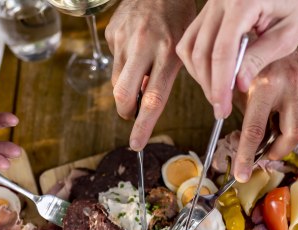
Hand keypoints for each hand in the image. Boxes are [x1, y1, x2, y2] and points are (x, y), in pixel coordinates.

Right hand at [105, 0, 194, 149]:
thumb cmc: (179, 18)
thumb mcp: (185, 47)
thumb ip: (169, 75)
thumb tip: (148, 103)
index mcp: (169, 53)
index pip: (153, 99)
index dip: (143, 125)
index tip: (136, 144)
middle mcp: (144, 47)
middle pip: (124, 94)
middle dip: (126, 111)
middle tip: (131, 113)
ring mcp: (125, 39)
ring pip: (116, 81)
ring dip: (125, 88)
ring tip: (140, 74)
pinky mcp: (112, 33)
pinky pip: (114, 60)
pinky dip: (124, 63)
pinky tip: (136, 48)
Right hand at [176, 0, 297, 118]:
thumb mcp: (289, 32)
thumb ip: (262, 57)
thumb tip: (237, 84)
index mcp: (243, 1)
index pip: (223, 51)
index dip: (220, 84)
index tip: (223, 108)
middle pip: (201, 50)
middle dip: (209, 85)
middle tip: (221, 108)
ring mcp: (211, 2)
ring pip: (190, 45)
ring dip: (201, 75)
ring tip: (218, 95)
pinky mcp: (208, 9)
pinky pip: (193, 37)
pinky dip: (198, 61)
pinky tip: (214, 76)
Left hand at [232, 51, 297, 180]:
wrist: (271, 33)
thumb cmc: (251, 67)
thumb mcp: (241, 91)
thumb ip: (248, 119)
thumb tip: (251, 154)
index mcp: (262, 86)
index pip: (254, 131)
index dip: (247, 157)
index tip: (242, 175)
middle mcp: (289, 83)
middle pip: (292, 135)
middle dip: (279, 150)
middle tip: (268, 152)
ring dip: (293, 139)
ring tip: (280, 129)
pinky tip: (296, 122)